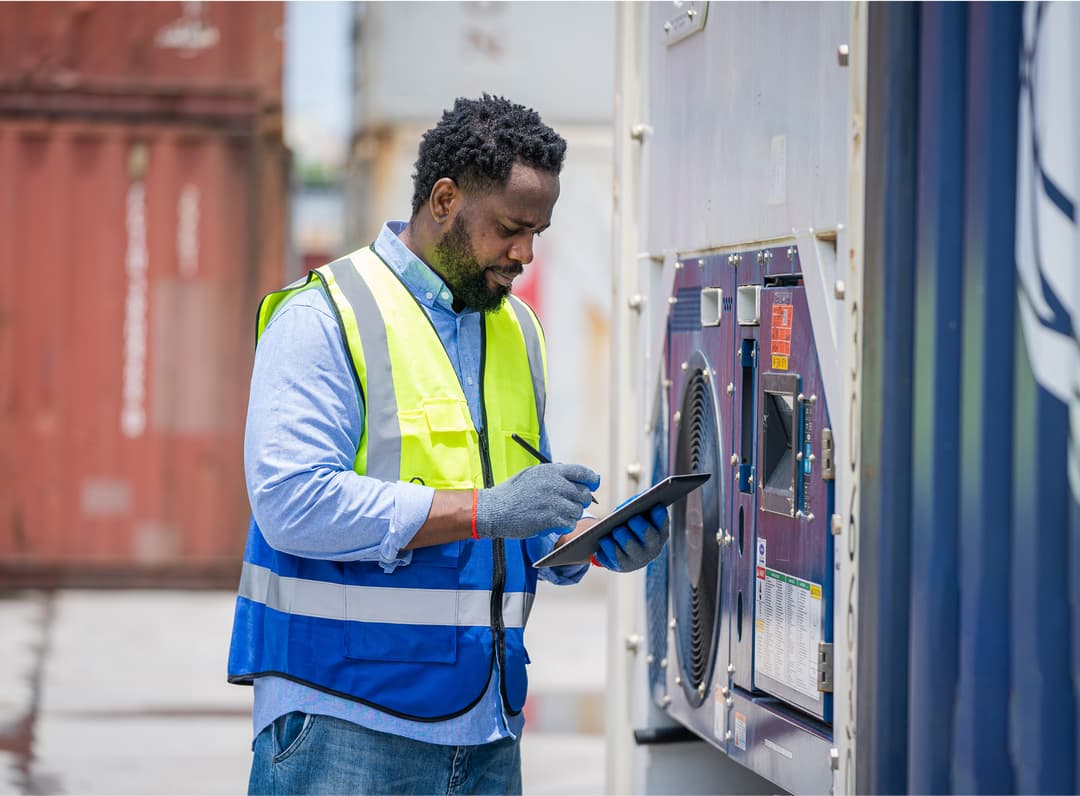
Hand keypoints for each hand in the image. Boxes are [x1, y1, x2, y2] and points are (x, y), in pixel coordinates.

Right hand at [476, 463, 599, 539]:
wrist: (494, 509)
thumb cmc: (512, 493)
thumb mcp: (532, 475)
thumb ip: (553, 475)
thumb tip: (575, 479)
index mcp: (551, 470)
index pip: (583, 472)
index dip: (592, 480)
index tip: (592, 486)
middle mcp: (554, 484)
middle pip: (584, 494)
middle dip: (580, 501)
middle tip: (569, 506)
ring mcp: (553, 501)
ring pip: (578, 510)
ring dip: (571, 515)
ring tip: (557, 516)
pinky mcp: (549, 518)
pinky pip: (570, 523)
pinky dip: (565, 526)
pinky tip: (554, 524)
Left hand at [593, 503, 668, 571]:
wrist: (625, 552)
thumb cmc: (632, 528)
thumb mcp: (638, 517)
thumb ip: (637, 508)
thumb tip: (631, 504)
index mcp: (659, 533)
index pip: (662, 524)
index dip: (660, 516)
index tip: (656, 507)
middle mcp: (652, 548)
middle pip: (649, 536)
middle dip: (642, 528)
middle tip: (633, 519)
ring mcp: (638, 559)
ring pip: (631, 548)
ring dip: (624, 538)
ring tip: (617, 529)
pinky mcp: (622, 566)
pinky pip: (615, 558)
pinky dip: (609, 548)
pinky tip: (604, 539)